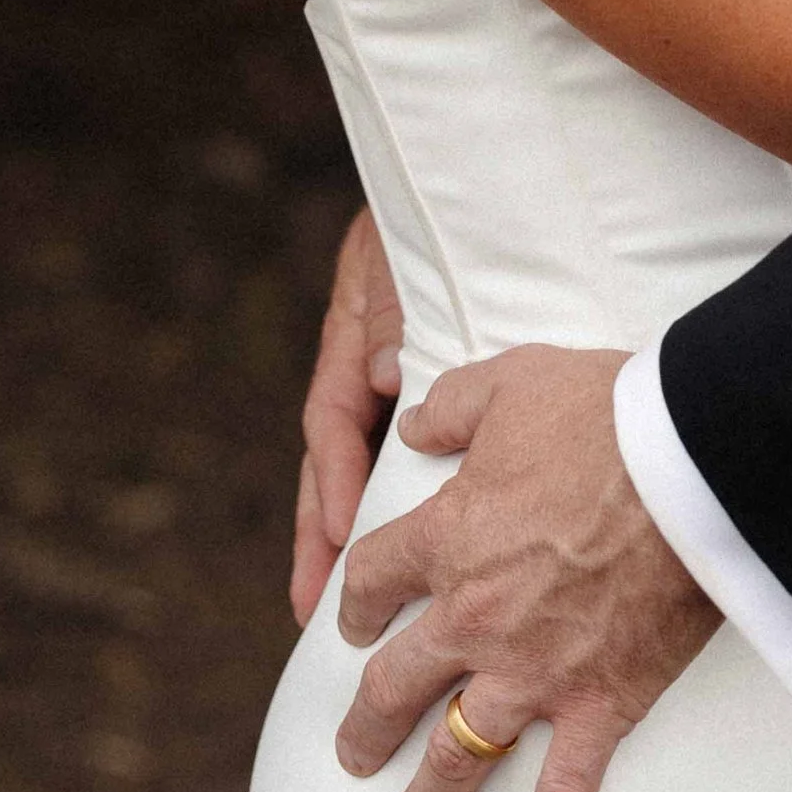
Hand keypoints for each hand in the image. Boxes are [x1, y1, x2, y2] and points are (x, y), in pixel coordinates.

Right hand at [291, 206, 404, 623]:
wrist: (474, 182)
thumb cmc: (439, 212)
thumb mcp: (401, 257)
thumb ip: (390, 313)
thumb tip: (384, 377)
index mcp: (351, 333)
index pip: (332, 420)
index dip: (333, 482)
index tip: (337, 541)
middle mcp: (365, 364)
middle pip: (335, 461)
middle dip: (324, 536)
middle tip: (317, 609)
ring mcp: (390, 379)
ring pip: (367, 465)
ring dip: (358, 530)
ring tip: (344, 604)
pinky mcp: (423, 387)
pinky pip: (408, 450)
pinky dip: (402, 498)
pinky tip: (409, 548)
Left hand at [334, 343, 718, 791]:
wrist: (696, 464)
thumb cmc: (608, 411)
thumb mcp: (515, 381)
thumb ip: (454, 406)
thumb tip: (413, 423)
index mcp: (448, 538)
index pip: (374, 580)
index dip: (356, 601)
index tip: (353, 621)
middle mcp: (473, 618)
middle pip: (394, 686)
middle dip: (367, 726)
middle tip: (353, 756)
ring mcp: (533, 673)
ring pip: (457, 756)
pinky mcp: (598, 706)